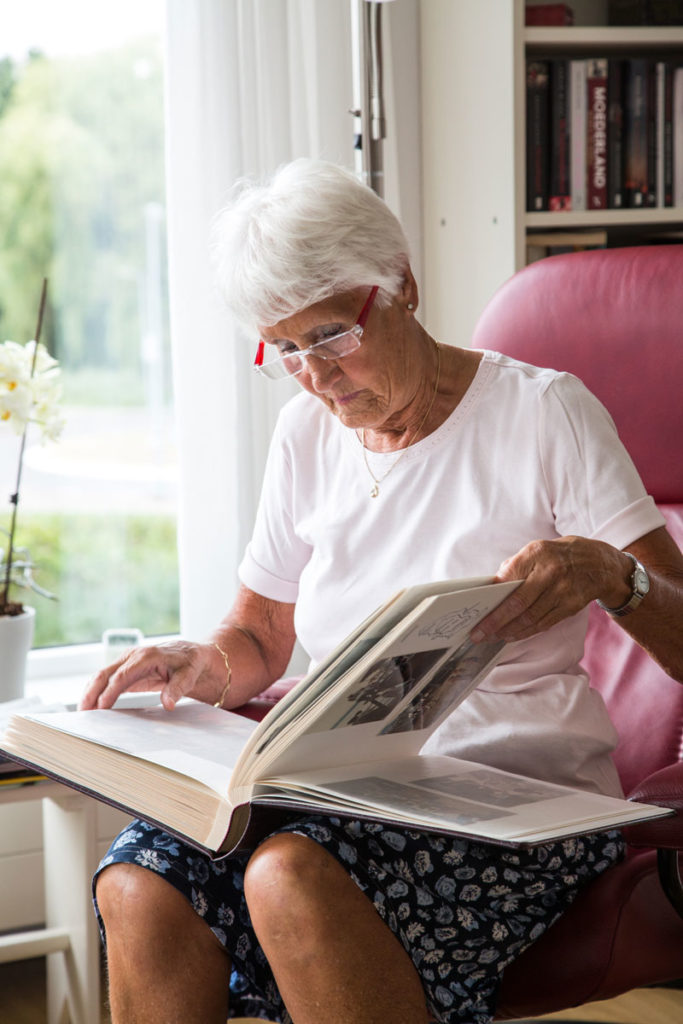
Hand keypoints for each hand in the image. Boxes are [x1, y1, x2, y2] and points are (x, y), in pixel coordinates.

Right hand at [79, 640, 216, 710]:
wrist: (192, 654)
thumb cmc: (190, 663)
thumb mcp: (189, 675)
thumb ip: (178, 688)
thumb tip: (168, 704)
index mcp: (146, 656)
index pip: (121, 677)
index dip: (109, 693)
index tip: (101, 709)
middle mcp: (132, 656)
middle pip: (104, 674)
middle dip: (91, 693)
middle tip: (83, 714)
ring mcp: (127, 661)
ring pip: (101, 676)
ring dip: (90, 693)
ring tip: (83, 713)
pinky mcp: (126, 669)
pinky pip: (107, 680)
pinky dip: (97, 692)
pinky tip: (93, 706)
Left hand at [470, 536, 631, 643]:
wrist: (599, 563)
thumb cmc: (558, 556)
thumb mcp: (536, 549)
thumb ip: (515, 566)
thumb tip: (493, 586)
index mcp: (536, 553)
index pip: (508, 578)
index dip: (492, 598)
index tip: (477, 611)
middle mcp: (550, 572)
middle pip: (518, 603)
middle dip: (496, 621)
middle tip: (479, 634)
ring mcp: (562, 591)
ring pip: (531, 617)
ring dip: (509, 630)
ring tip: (493, 637)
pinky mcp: (571, 606)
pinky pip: (544, 623)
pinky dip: (526, 632)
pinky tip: (513, 636)